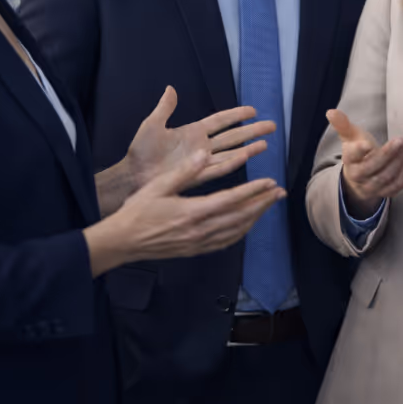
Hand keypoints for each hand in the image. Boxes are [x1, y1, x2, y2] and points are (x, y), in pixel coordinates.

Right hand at [85, 150, 285, 275]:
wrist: (123, 241)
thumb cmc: (138, 211)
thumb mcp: (158, 186)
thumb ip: (183, 171)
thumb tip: (202, 153)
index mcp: (192, 212)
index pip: (231, 200)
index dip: (253, 191)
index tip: (269, 183)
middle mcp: (199, 230)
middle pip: (240, 217)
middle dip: (262, 204)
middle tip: (280, 193)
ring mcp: (198, 243)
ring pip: (236, 231)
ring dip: (255, 218)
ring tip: (268, 206)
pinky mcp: (195, 250)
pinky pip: (225, 242)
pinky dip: (240, 232)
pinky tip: (247, 225)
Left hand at [126, 87, 275, 190]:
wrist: (133, 176)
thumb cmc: (140, 152)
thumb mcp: (151, 125)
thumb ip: (165, 108)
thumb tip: (171, 88)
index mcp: (192, 132)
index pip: (220, 121)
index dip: (236, 115)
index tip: (253, 110)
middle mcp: (202, 146)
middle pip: (232, 136)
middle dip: (252, 131)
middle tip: (272, 126)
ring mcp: (202, 161)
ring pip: (231, 152)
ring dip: (248, 148)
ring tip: (266, 144)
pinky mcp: (198, 174)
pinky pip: (219, 167)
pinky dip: (233, 162)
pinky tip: (247, 157)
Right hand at [328, 109, 402, 218]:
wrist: (359, 176)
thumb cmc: (357, 152)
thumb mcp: (350, 137)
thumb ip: (343, 124)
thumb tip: (331, 112)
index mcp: (349, 160)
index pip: (352, 156)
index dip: (359, 150)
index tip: (367, 143)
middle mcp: (358, 175)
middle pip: (373, 166)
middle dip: (389, 153)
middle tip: (402, 139)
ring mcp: (371, 186)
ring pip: (387, 176)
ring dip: (400, 160)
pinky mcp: (383, 193)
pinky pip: (396, 186)